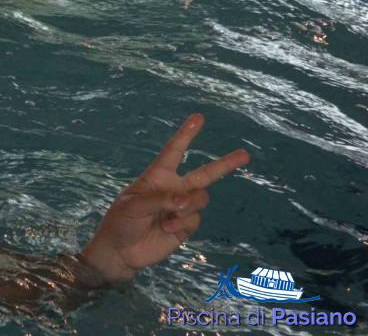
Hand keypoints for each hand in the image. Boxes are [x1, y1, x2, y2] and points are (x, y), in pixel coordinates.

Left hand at [80, 114, 248, 282]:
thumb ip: (160, 200)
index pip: (174, 151)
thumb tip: (185, 200)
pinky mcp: (186, 225)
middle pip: (205, 173)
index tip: (198, 118)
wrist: (122, 250)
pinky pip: (195, 218)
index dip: (186, 134)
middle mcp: (174, 188)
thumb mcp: (133, 205)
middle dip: (225, 164)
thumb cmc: (121, 220)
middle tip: (245, 154)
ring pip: (201, 198)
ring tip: (167, 216)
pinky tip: (166, 228)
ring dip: (187, 206)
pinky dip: (182, 223)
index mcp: (157, 175)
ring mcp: (181, 207)